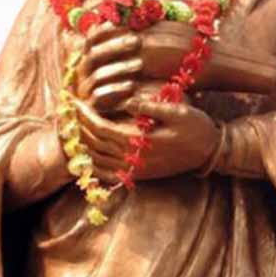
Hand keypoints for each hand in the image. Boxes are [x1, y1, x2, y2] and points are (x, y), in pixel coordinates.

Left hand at [72, 95, 221, 181]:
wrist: (210, 152)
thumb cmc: (196, 127)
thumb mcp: (178, 111)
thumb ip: (151, 107)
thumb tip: (127, 101)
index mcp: (141, 141)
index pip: (101, 128)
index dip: (84, 115)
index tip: (73, 101)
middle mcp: (134, 159)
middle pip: (94, 145)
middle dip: (77, 128)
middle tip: (66, 112)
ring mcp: (136, 170)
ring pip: (97, 162)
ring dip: (81, 146)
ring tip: (71, 128)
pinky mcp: (139, 175)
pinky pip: (108, 174)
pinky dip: (93, 166)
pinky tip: (86, 154)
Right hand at [74, 22, 142, 111]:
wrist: (126, 111)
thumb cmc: (130, 77)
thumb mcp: (129, 57)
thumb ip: (128, 38)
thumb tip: (132, 11)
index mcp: (90, 55)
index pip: (92, 38)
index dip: (106, 29)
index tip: (126, 23)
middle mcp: (84, 70)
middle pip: (94, 54)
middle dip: (116, 46)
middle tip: (137, 41)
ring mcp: (86, 88)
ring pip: (98, 75)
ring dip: (120, 67)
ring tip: (140, 64)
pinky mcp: (92, 106)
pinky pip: (100, 95)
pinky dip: (117, 89)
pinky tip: (133, 85)